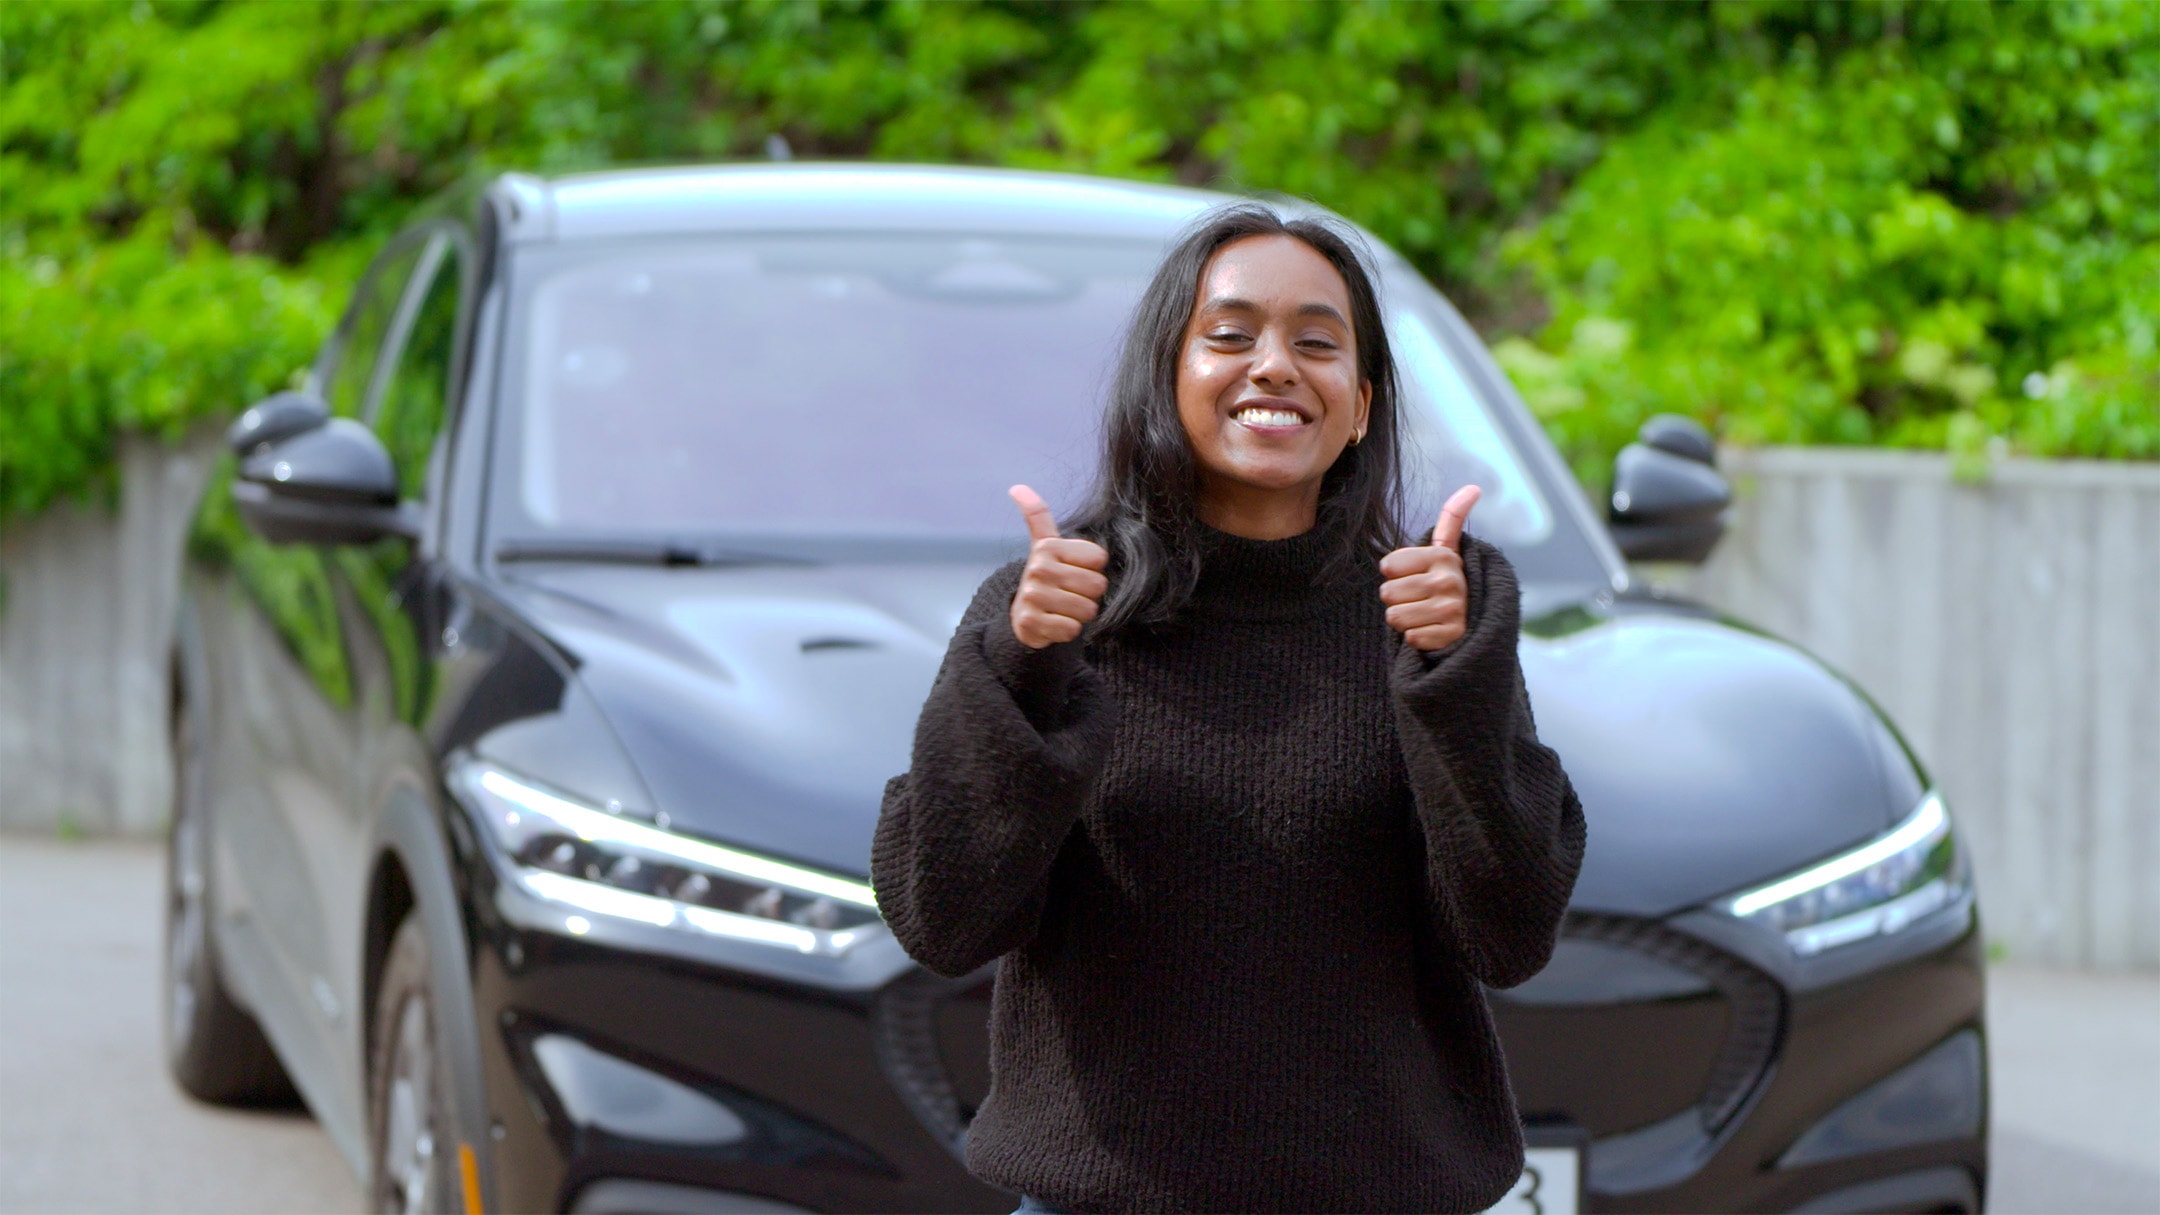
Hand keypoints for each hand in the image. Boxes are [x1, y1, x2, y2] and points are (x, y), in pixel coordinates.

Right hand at [1007, 485, 1109, 648]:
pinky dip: (1067, 631)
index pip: (1099, 558)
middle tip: (1068, 594)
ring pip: (1087, 609)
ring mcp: (1033, 596)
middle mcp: (1038, 569)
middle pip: (1097, 585)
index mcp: (1048, 547)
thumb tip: (1017, 487)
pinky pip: (1072, 629)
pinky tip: (1053, 623)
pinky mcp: (1031, 623)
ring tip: (1061, 609)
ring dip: (1079, 614)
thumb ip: (1037, 515)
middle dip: (1088, 595)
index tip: (1072, 570)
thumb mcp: (1045, 545)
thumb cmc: (1046, 578)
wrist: (1023, 617)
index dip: (1092, 569)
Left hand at [1380, 485, 1481, 651]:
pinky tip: (1434, 631)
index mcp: (1443, 556)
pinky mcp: (1450, 636)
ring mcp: (1451, 609)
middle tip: (1421, 599)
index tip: (1415, 576)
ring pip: (1394, 616)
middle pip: (1387, 592)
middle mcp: (1449, 580)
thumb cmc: (1447, 584)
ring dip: (1405, 620)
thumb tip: (1473, 487)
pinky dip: (1417, 638)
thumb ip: (1452, 518)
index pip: (1388, 565)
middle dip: (1398, 599)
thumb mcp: (1447, 551)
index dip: (1395, 574)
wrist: (1475, 627)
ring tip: (1425, 615)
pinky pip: (1410, 638)